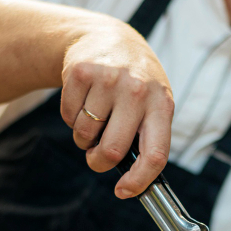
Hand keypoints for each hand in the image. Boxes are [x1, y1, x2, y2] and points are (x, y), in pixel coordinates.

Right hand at [60, 21, 174, 197]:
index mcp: (161, 105)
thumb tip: (133, 183)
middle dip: (99, 161)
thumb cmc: (134, 84)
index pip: (155, 153)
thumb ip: (146, 137)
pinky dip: (71, 117)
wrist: (109, 39)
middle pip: (111, 150)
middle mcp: (137, 91)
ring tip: (94, 117)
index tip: (124, 192)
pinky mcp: (81, 72)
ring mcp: (109, 80)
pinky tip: (84, 99)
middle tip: (97, 156)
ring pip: (85, 135)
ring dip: (84, 136)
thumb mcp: (152, 104)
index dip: (139, 180)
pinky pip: (68, 116)